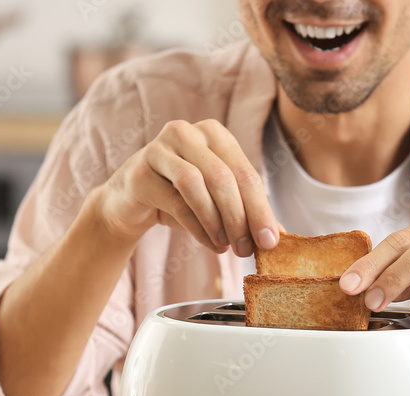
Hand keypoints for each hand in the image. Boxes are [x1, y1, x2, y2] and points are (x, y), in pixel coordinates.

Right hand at [95, 119, 278, 255]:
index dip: (261, 209)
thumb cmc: (180, 199)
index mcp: (214, 134)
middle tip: (247, 249)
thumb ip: (247, 213)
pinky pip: (175, 200)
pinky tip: (209, 243)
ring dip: (216, 221)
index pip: (246, 173)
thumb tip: (279, 237)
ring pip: (197, 184)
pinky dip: (196, 227)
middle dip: (241, 217)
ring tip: (226, 246)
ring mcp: (160, 148)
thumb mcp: (218, 203)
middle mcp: (187, 133)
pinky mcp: (140, 171)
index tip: (271, 241)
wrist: (130, 203)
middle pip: (224, 177)